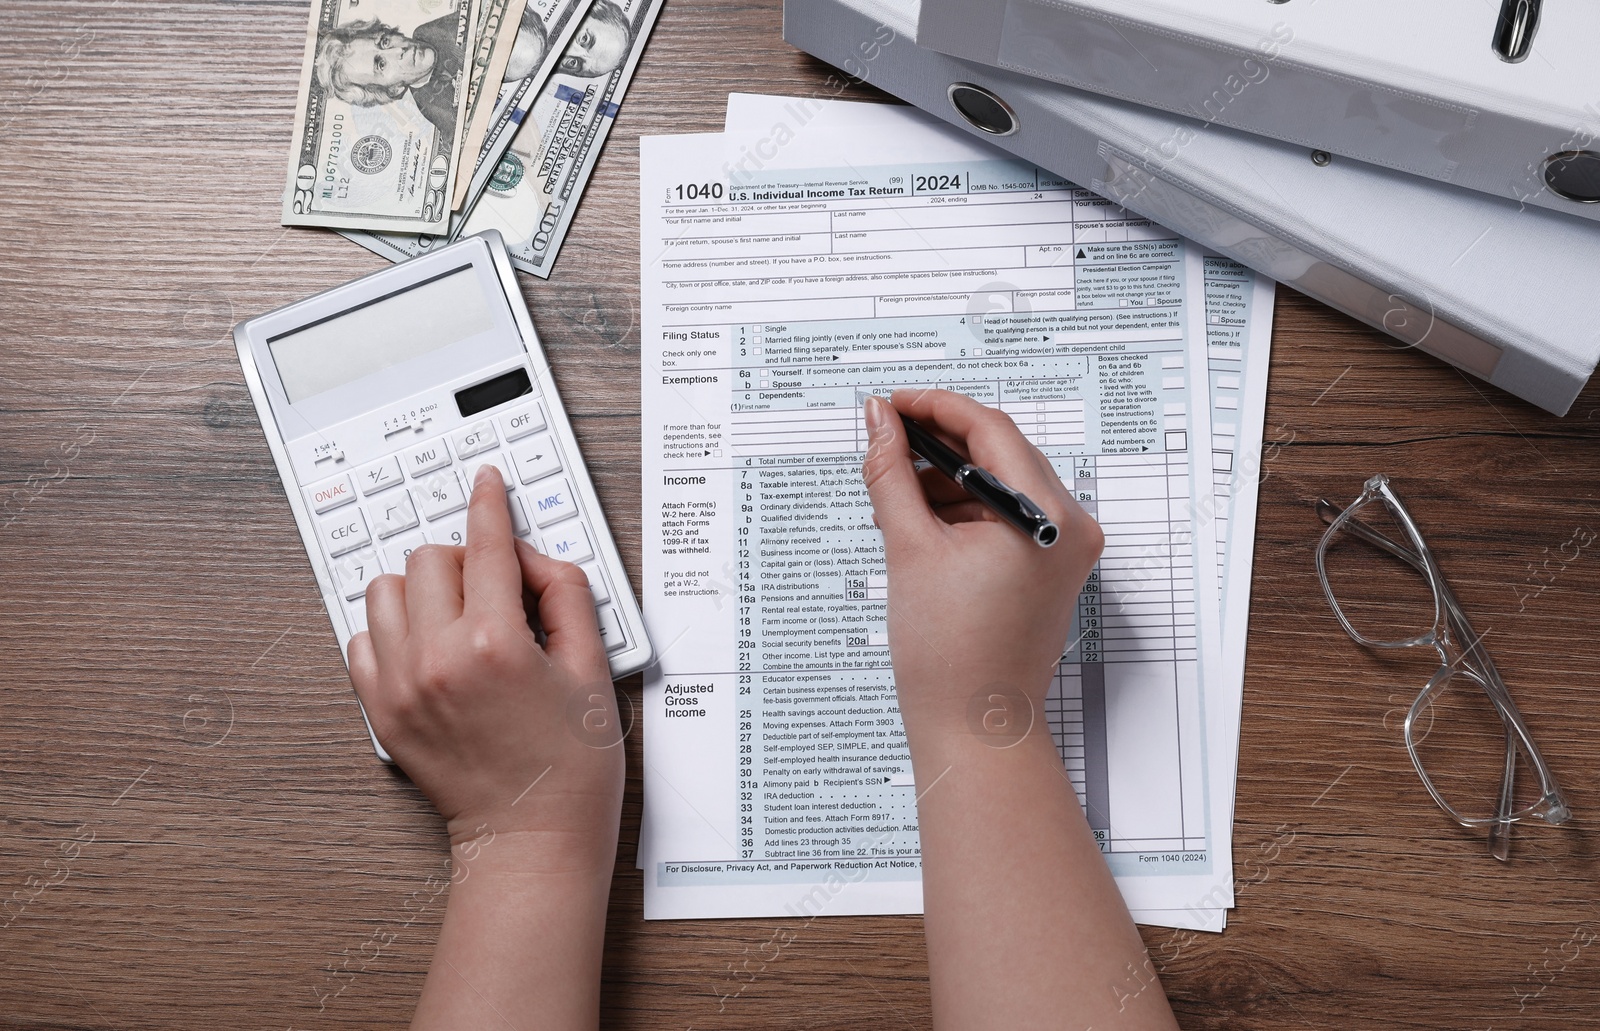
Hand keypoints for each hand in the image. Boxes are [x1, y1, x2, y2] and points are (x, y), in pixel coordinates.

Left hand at [347, 465, 621, 867]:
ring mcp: (400, 685)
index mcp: (496, 643)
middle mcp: (438, 658)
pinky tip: (428, 646)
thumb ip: (565, 595)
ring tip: (457, 616)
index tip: (486, 482)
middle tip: (497, 589)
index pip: (486, 544)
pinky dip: (392, 629)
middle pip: (431, 559)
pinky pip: (361, 638)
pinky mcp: (380, 711)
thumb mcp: (592, 669)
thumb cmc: (569, 767)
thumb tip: (531, 557)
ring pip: (386, 590)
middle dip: (466, 559)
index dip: (489, 502)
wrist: (531, 838)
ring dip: (422, 588)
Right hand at [861, 390, 1102, 741]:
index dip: (934, 407)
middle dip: (938, 441)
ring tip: (896, 490)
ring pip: (1001, 480)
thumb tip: (878, 422)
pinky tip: (922, 518)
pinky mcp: (1052, 565)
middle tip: (886, 437)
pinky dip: (965, 507)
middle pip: (1001, 450)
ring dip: (949, 476)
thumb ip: (891, 473)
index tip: (893, 404)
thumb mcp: (909, 548)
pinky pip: (1007, 513)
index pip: (991, 428)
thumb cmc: (952, 657)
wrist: (974, 725)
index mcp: (1047, 516)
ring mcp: (1065, 547)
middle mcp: (1071, 526)